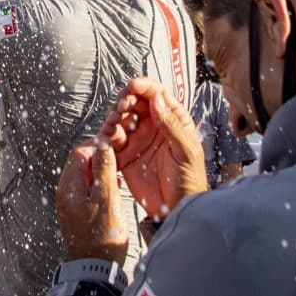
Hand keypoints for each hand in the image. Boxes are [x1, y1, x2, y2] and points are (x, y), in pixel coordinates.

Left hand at [55, 140, 127, 262]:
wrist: (95, 268)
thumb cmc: (102, 238)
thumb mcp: (107, 199)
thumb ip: (104, 170)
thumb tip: (103, 145)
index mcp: (69, 186)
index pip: (79, 153)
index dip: (97, 146)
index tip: (113, 146)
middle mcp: (65, 193)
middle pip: (79, 163)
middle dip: (98, 158)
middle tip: (117, 160)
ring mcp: (69, 203)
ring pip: (84, 177)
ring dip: (100, 173)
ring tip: (117, 176)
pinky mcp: (76, 213)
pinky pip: (85, 191)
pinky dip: (98, 186)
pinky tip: (112, 192)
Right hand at [99, 78, 207, 219]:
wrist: (176, 209)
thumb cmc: (189, 182)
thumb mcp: (186, 151)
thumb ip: (172, 125)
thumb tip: (158, 100)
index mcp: (173, 120)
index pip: (157, 95)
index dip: (144, 86)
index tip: (134, 85)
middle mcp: (153, 126)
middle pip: (135, 102)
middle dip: (125, 99)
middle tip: (121, 106)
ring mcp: (138, 139)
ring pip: (120, 118)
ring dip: (114, 116)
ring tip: (113, 122)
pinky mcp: (125, 154)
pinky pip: (111, 139)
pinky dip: (106, 135)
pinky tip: (106, 137)